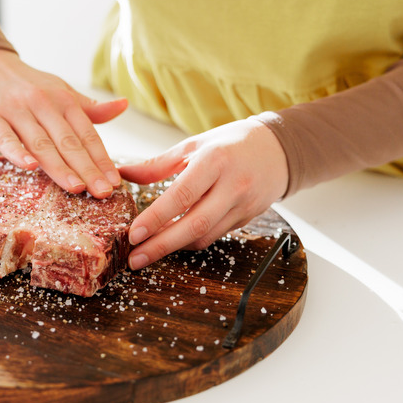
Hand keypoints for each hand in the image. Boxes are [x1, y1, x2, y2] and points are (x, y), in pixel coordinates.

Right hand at [0, 49, 127, 197]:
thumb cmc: (26, 85)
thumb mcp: (60, 90)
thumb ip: (88, 107)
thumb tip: (123, 105)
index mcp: (63, 100)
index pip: (87, 134)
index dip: (102, 159)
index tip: (115, 183)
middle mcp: (43, 103)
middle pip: (68, 142)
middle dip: (87, 169)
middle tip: (102, 193)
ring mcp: (16, 110)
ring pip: (41, 143)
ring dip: (59, 166)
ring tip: (76, 187)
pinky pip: (5, 137)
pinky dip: (17, 152)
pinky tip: (30, 167)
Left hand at [119, 119, 288, 269]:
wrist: (279, 150)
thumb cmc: (231, 143)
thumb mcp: (193, 145)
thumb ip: (157, 164)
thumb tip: (123, 174)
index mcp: (215, 161)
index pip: (181, 196)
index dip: (156, 218)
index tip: (134, 234)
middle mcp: (232, 186)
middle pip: (194, 225)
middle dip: (161, 246)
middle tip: (134, 259)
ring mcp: (242, 205)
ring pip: (204, 236)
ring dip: (173, 248)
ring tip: (146, 253)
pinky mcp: (247, 219)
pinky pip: (214, 235)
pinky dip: (190, 241)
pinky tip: (171, 242)